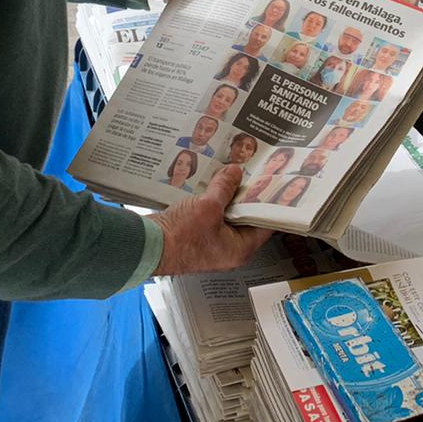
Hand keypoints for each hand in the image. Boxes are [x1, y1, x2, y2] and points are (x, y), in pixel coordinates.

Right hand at [151, 164, 273, 275]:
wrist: (149, 246)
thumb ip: (225, 187)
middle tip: (251, 174)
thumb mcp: (208, 206)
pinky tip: (211, 184)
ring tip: (231, 174)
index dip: (269, 203)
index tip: (272, 184)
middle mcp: (229, 248)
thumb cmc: (180, 238)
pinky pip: (212, 216)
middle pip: (246, 217)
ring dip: (227, 196)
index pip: (265, 224)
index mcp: (240, 248)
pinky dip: (213, 201)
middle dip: (246, 195)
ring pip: (228, 215)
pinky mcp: (198, 236)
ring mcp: (213, 242)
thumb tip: (234, 173)